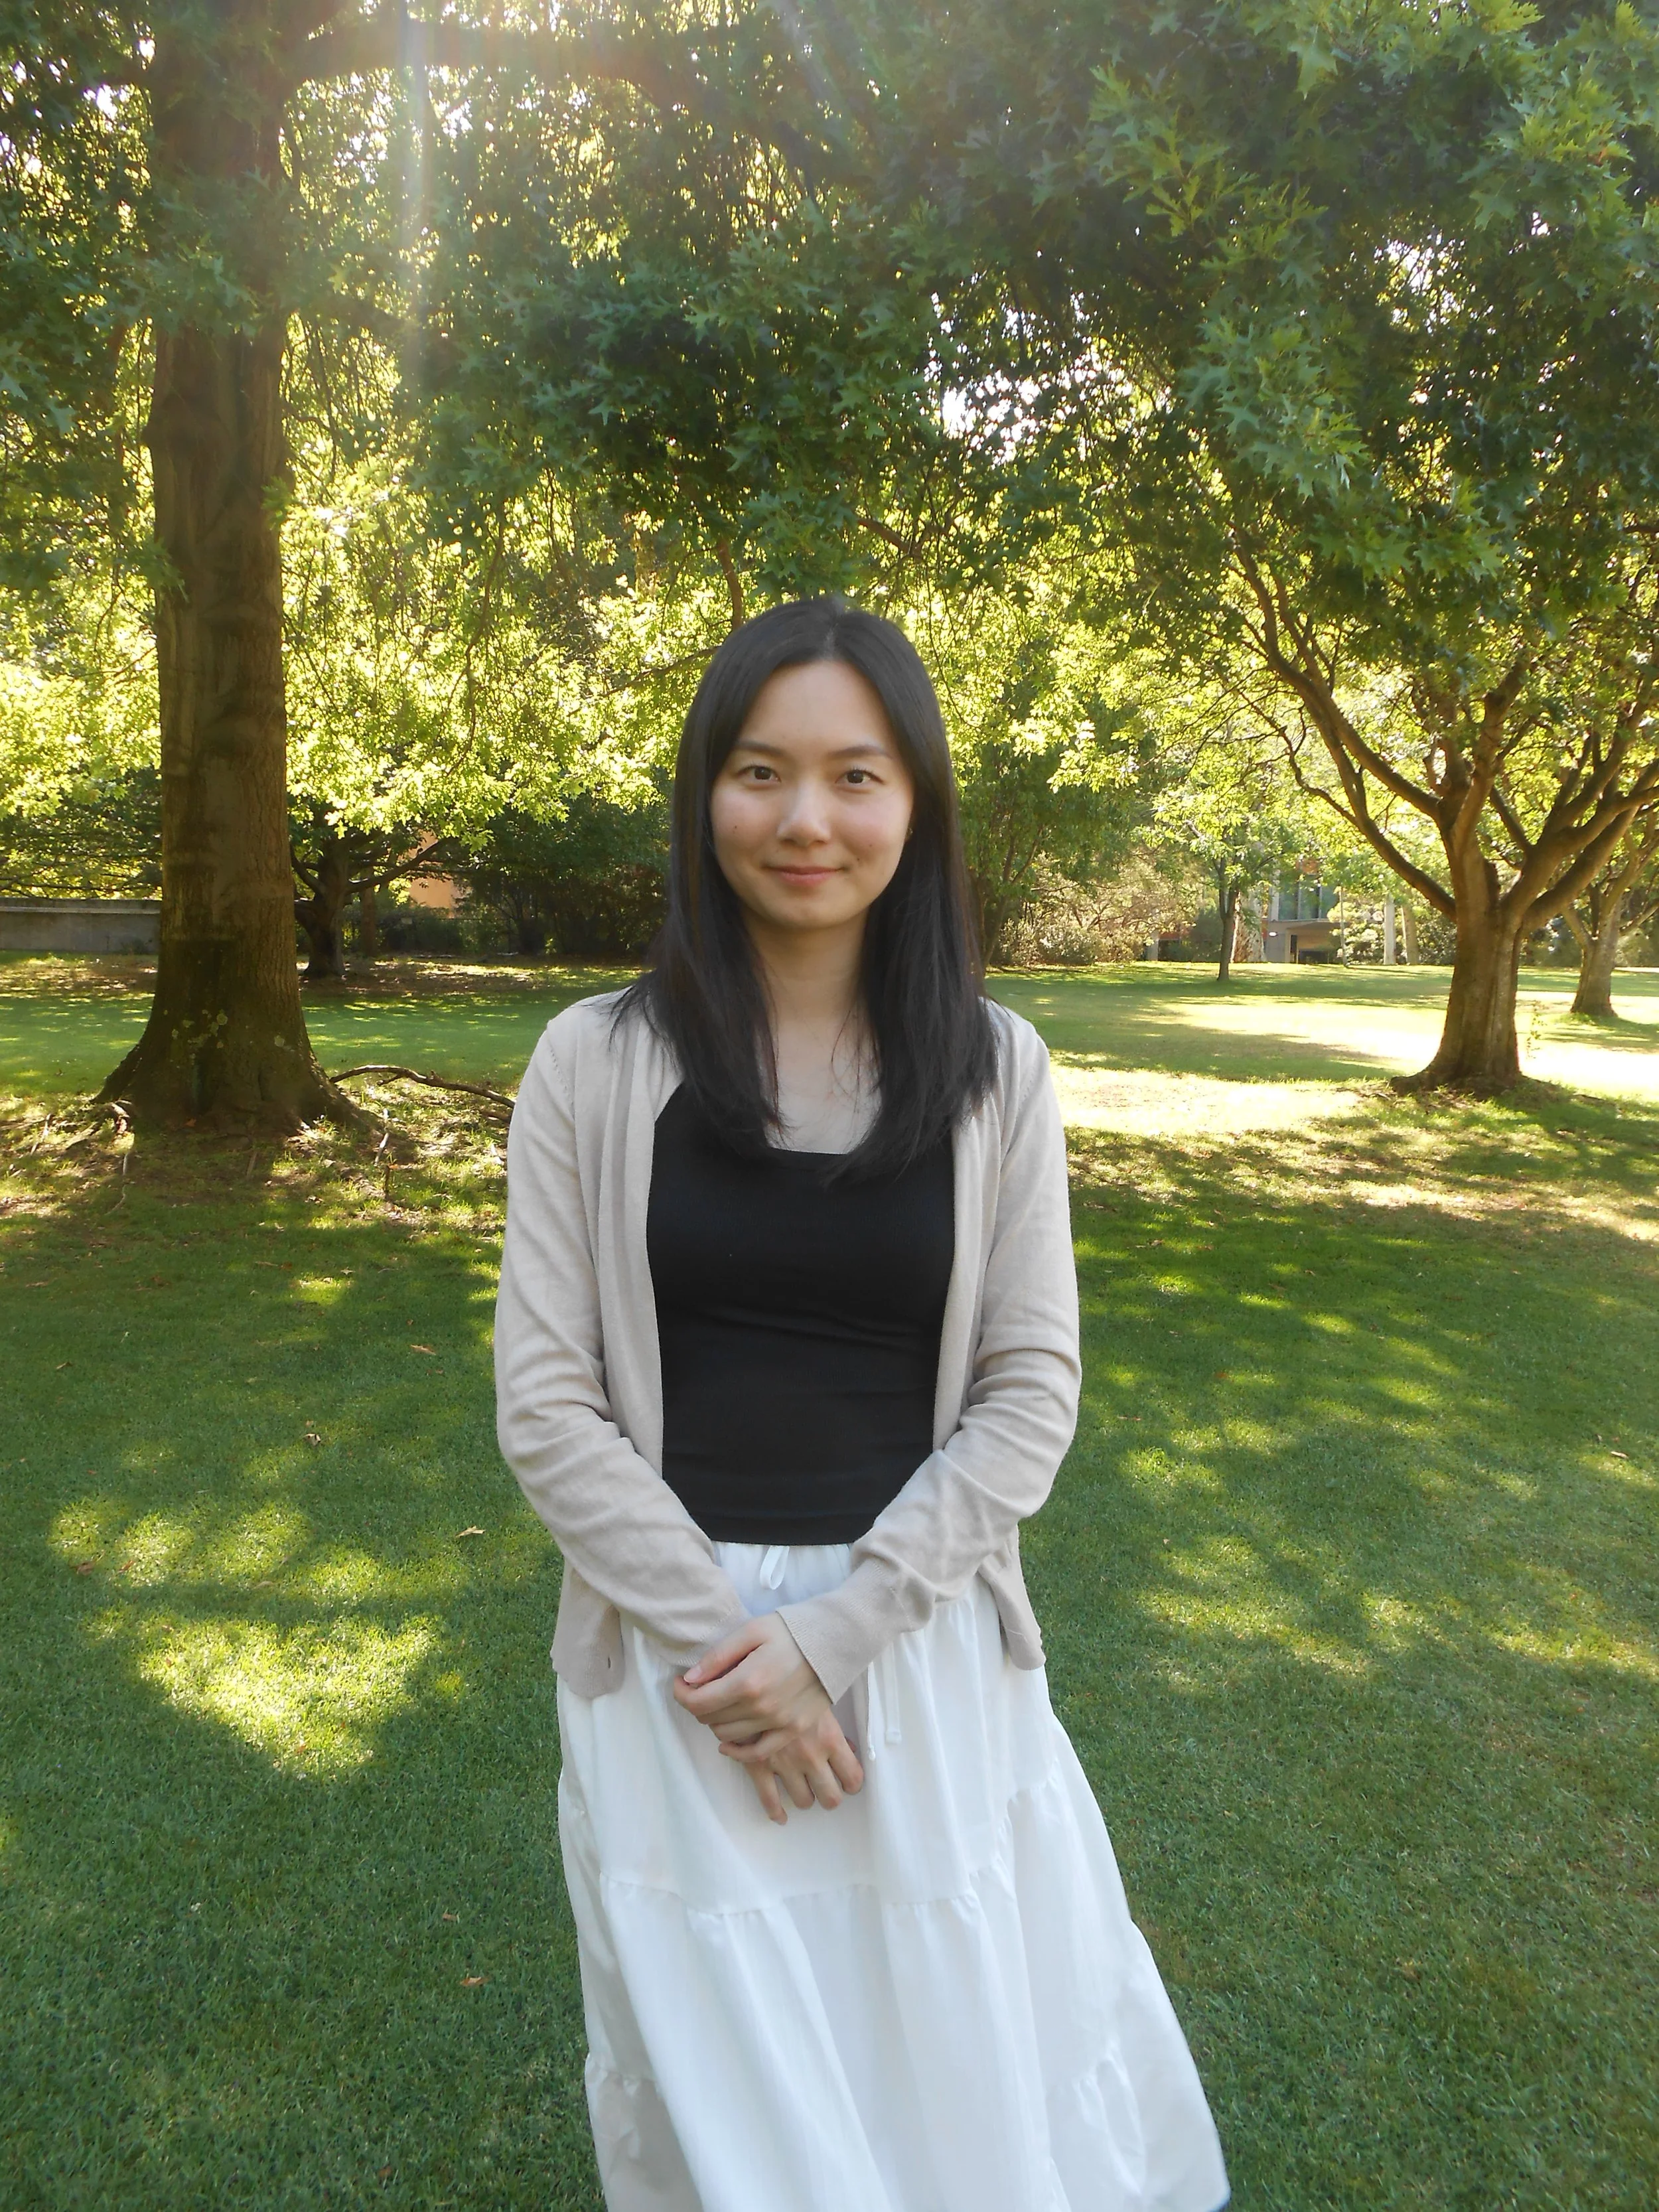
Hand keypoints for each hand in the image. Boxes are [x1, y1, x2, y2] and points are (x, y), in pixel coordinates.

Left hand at [674, 1614, 862, 1823]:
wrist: (838, 1639)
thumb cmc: (793, 1629)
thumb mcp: (751, 1630)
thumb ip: (718, 1656)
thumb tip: (690, 1679)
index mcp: (748, 1681)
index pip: (699, 1701)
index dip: (681, 1693)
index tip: (680, 1682)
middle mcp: (762, 1709)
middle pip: (711, 1719)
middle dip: (697, 1703)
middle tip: (700, 1687)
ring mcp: (779, 1723)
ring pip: (728, 1736)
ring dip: (716, 1721)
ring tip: (719, 1701)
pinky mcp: (793, 1730)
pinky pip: (757, 1753)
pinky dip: (737, 1750)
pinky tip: (728, 1741)